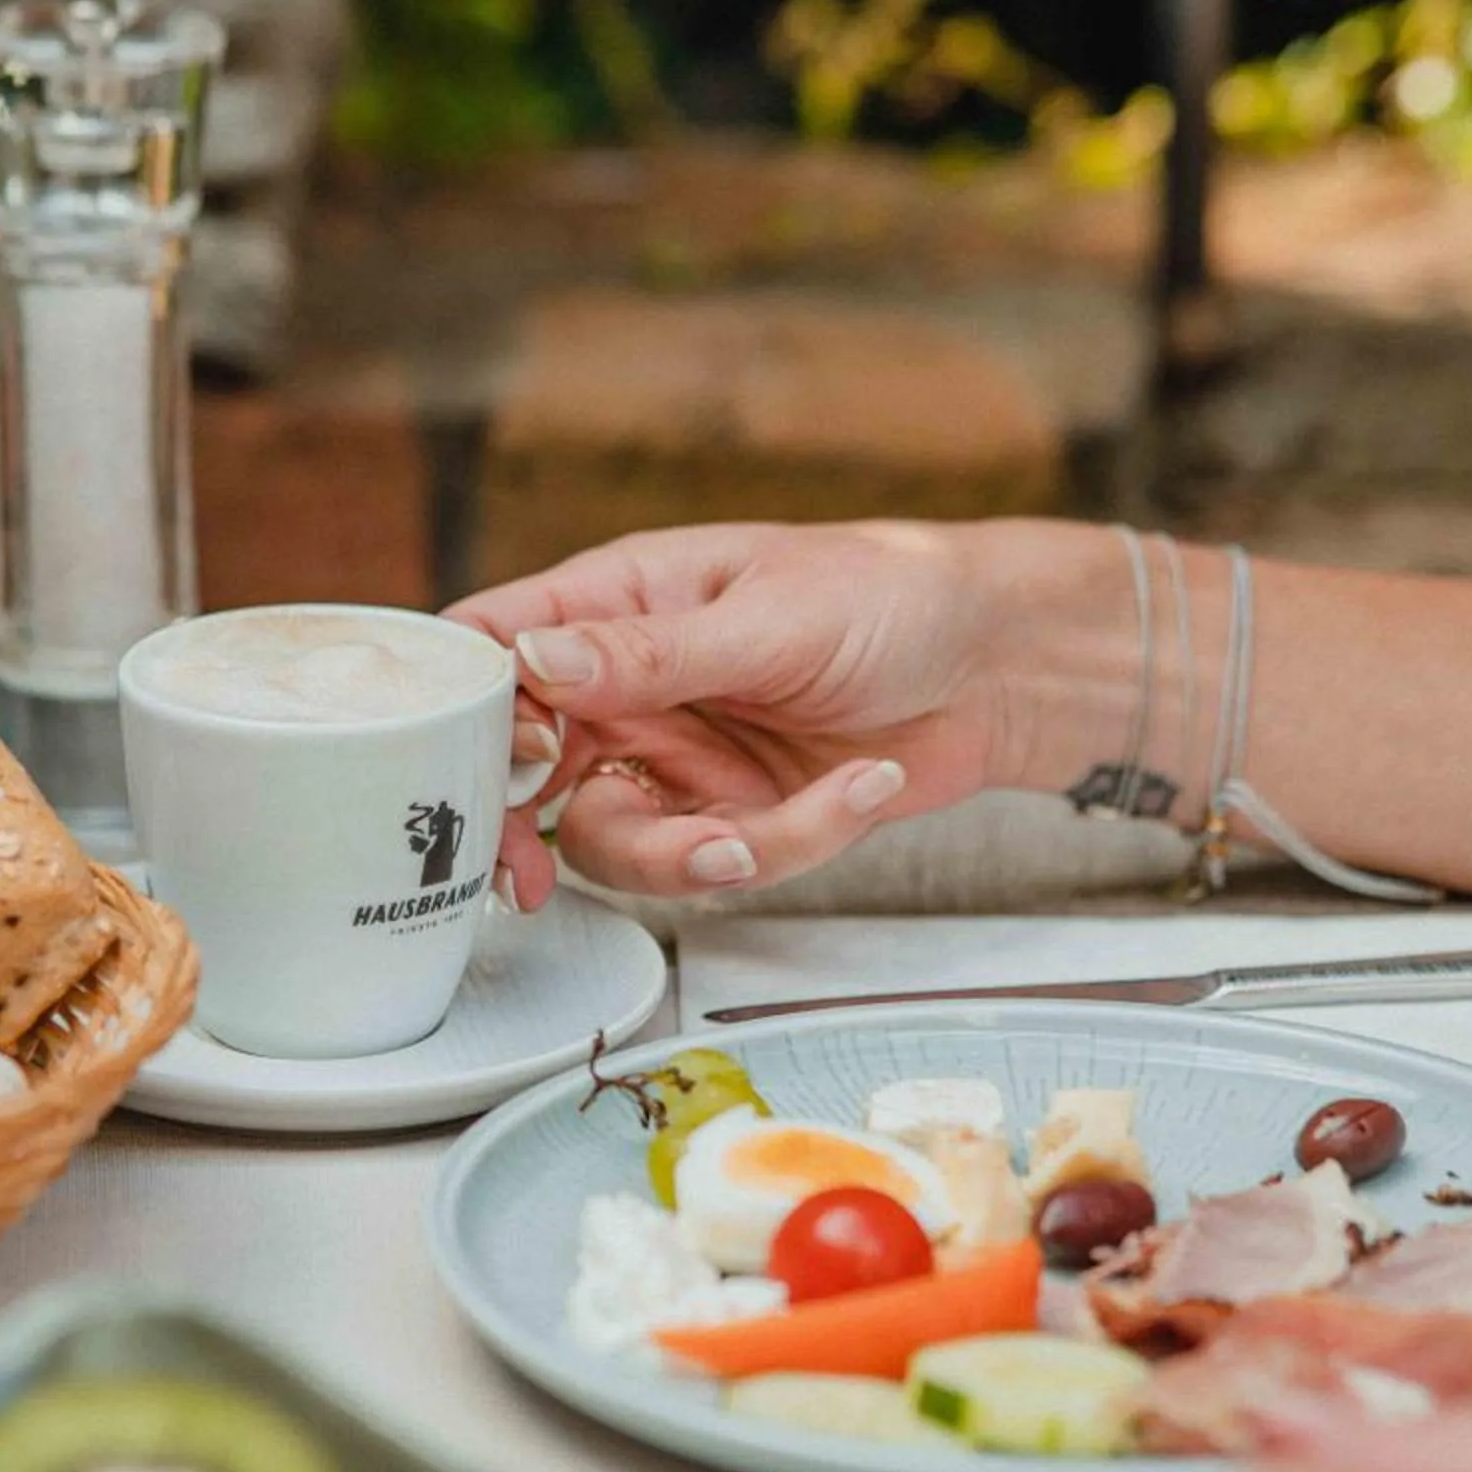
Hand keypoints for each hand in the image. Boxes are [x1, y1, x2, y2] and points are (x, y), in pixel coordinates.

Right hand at [447, 520, 1089, 906]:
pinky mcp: (735, 814)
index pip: (493, 648)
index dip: (468, 710)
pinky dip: (790, 843)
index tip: (496, 758)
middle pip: (522, 773)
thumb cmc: (892, 594)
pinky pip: (718, 862)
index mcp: (617, 603)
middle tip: (534, 877)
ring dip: (681, 856)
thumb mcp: (768, 616)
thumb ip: (648, 654)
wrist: (1003, 662)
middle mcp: (630, 687)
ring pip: (612, 842)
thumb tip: (532, 659)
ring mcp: (678, 757)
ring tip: (755, 835)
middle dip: (530, 834)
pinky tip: (862, 791)